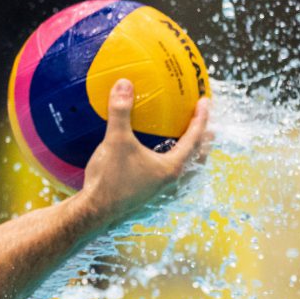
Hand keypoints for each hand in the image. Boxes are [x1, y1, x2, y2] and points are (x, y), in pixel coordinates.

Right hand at [79, 78, 211, 222]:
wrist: (93, 214)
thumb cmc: (108, 180)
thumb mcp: (115, 142)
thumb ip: (121, 112)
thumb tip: (124, 84)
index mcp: (172, 167)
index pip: (195, 138)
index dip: (201, 118)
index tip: (205, 102)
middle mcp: (172, 182)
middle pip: (198, 158)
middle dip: (203, 141)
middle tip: (207, 126)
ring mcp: (162, 195)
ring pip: (186, 174)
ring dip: (190, 159)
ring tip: (188, 149)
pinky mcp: (149, 202)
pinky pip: (169, 182)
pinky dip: (172, 170)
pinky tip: (159, 168)